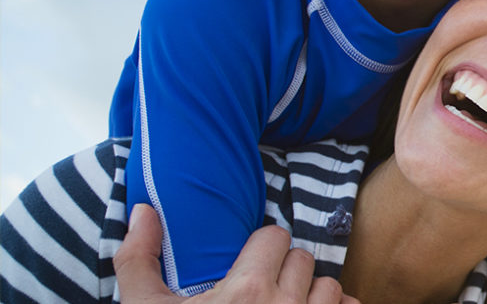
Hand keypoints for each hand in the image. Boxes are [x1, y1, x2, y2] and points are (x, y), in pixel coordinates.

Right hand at [115, 204, 359, 303]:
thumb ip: (139, 259)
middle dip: (283, 271)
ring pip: (328, 287)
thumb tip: (142, 209)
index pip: (276, 237)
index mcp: (246, 290)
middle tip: (260, 292)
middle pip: (303, 260)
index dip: (260, 249)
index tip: (246, 267)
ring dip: (309, 294)